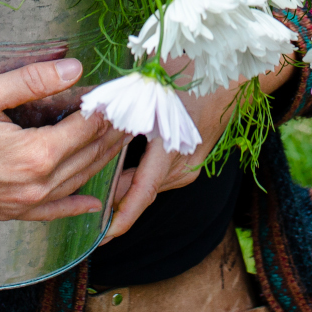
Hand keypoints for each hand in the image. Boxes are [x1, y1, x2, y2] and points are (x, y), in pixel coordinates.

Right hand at [0, 58, 128, 221]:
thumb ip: (31, 81)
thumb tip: (76, 68)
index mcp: (33, 154)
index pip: (86, 127)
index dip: (108, 107)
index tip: (128, 90)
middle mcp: (35, 185)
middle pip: (88, 155)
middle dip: (113, 132)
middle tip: (136, 111)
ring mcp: (23, 205)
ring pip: (77, 181)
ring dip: (103, 160)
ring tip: (123, 139)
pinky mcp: (9, 213)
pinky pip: (53, 213)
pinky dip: (77, 207)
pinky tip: (94, 204)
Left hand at [101, 79, 239, 239]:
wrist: (231, 81)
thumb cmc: (191, 76)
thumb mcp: (150, 88)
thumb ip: (120, 106)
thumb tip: (88, 115)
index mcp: (170, 149)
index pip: (143, 191)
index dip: (122, 216)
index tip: (103, 235)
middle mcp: (182, 165)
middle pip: (140, 191)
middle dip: (112, 201)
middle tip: (81, 209)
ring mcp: (188, 166)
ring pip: (148, 186)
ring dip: (123, 188)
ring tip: (94, 192)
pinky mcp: (189, 163)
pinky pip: (157, 177)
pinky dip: (137, 178)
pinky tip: (118, 173)